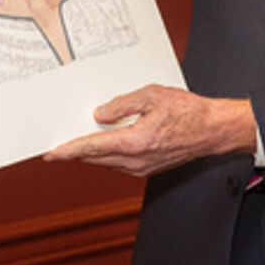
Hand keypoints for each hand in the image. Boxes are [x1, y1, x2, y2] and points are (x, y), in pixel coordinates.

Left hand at [44, 84, 256, 176]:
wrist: (213, 130)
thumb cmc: (189, 112)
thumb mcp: (152, 96)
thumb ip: (122, 105)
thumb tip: (100, 114)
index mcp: (135, 142)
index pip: (92, 148)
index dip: (68, 150)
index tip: (52, 153)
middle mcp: (137, 161)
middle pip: (96, 158)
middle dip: (76, 152)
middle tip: (59, 144)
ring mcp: (143, 168)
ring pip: (107, 163)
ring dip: (92, 153)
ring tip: (79, 140)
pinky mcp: (149, 169)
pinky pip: (120, 164)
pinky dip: (108, 155)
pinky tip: (105, 143)